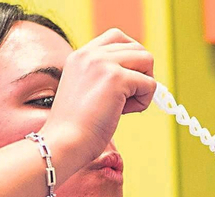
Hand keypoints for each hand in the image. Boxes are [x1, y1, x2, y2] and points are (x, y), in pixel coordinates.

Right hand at [40, 28, 156, 172]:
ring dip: (145, 85)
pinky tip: (124, 113)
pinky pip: (150, 84)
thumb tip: (139, 75)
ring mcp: (103, 63)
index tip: (126, 83)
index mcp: (81, 54)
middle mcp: (91, 53)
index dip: (131, 59)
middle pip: (137, 48)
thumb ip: (104, 76)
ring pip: (147, 60)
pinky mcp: (116, 78)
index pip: (117, 37)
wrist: (64, 141)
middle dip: (141, 74)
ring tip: (126, 105)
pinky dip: (144, 102)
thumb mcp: (86, 90)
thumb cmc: (76, 127)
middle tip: (127, 98)